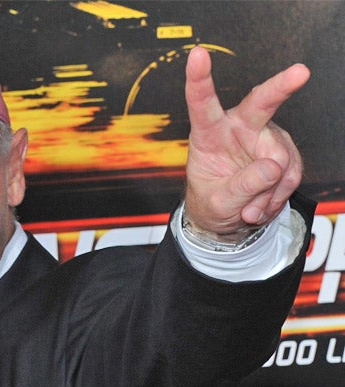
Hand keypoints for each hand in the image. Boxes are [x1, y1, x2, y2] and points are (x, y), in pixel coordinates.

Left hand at [183, 46, 309, 236]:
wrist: (227, 220)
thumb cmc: (212, 203)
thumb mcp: (217, 203)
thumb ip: (241, 186)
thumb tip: (272, 168)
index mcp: (209, 134)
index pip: (202, 105)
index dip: (199, 80)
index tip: (197, 56)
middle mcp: (238, 128)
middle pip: (261, 104)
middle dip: (281, 87)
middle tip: (300, 73)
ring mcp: (264, 138)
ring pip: (279, 161)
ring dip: (267, 192)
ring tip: (249, 210)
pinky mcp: (283, 152)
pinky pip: (290, 174)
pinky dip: (277, 196)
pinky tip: (261, 205)